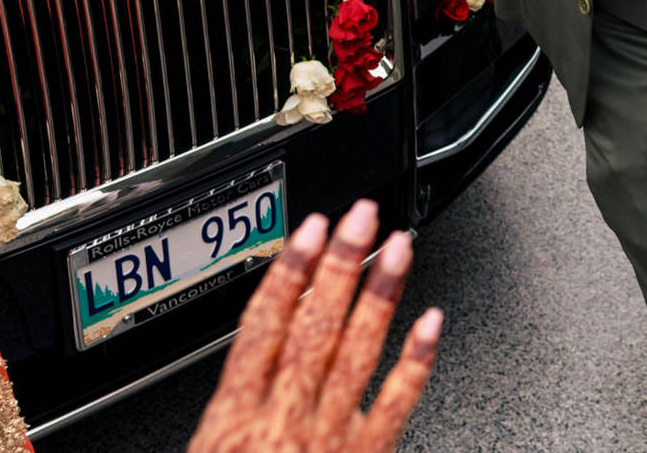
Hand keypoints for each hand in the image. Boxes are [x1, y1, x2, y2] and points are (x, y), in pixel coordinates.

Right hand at [187, 201, 440, 452]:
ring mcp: (329, 440)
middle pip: (314, 327)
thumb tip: (220, 369)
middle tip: (362, 217)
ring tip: (398, 247)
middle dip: (341, 265)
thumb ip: (214, 417)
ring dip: (380, 294)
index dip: (287, 272)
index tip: (308, 230)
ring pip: (358, 353)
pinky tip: (431, 322)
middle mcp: (283, 422)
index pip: (261, 329)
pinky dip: (417, 359)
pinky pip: (398, 403)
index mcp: (232, 422)